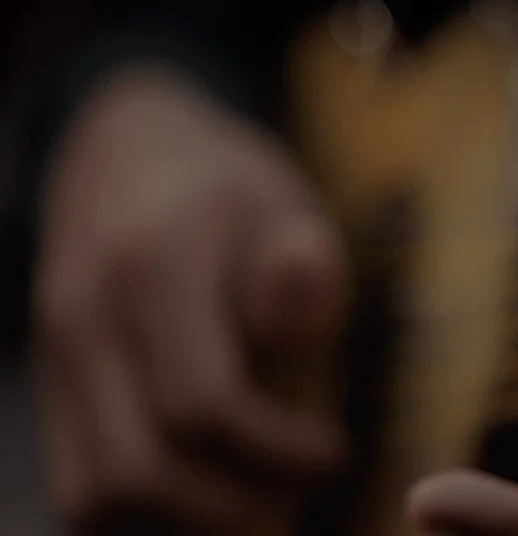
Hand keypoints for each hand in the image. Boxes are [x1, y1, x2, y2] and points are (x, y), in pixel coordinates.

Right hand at [32, 64, 347, 532]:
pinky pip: (76, 480)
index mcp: (156, 263)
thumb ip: (303, 269)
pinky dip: (137, 507)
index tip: (335, 449)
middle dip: (232, 502)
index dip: (278, 448)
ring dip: (181, 517)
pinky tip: (206, 486)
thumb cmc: (232, 189)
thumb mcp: (288, 204)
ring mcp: (56, 352)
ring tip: (259, 497)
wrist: (133, 151)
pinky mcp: (50, 382)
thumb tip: (294, 325)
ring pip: (94, 491)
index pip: (203, 401)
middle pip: (141, 465)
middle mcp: (87, 313)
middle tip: (300, 491)